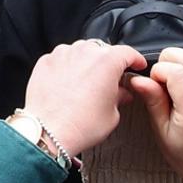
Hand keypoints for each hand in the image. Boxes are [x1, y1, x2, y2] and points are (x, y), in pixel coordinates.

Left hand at [21, 40, 146, 155]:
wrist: (47, 131)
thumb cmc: (80, 125)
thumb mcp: (112, 114)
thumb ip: (120, 96)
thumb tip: (122, 93)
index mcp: (107, 61)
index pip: (128, 53)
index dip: (136, 60)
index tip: (137, 65)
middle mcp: (84, 52)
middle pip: (103, 50)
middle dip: (109, 63)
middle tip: (111, 81)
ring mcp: (62, 54)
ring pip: (81, 52)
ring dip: (87, 63)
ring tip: (87, 84)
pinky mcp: (45, 61)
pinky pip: (62, 59)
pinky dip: (68, 67)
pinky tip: (69, 85)